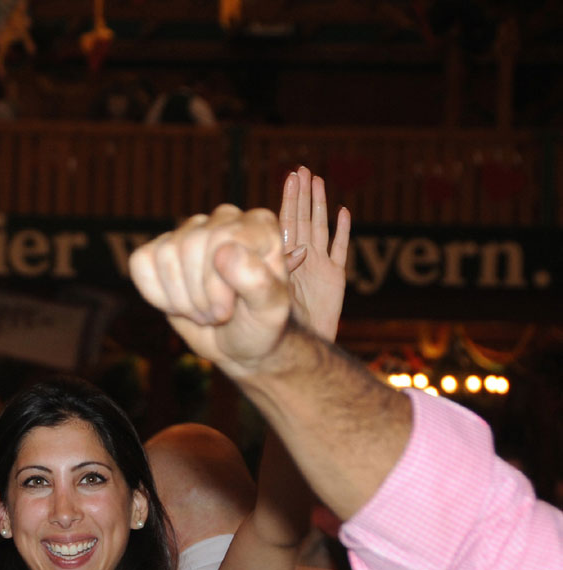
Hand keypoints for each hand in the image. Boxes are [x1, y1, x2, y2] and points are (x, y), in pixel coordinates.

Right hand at [129, 205, 290, 376]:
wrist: (238, 344)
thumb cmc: (259, 324)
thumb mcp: (270, 311)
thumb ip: (257, 281)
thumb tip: (223, 251)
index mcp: (258, 226)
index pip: (222, 238)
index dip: (215, 283)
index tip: (226, 311)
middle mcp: (225, 220)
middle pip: (189, 244)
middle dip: (198, 294)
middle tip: (216, 315)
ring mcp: (191, 232)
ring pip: (164, 254)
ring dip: (179, 298)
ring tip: (202, 311)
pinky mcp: (162, 249)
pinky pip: (141, 262)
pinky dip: (155, 294)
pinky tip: (177, 304)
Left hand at [279, 166, 350, 340]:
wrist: (297, 348)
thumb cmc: (276, 325)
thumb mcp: (277, 294)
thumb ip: (285, 274)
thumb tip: (296, 252)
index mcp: (284, 259)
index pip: (286, 222)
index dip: (289, 200)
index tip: (290, 177)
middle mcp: (301, 258)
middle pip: (303, 219)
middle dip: (303, 195)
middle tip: (303, 170)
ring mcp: (318, 265)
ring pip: (321, 229)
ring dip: (320, 206)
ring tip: (318, 181)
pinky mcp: (335, 277)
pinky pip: (339, 249)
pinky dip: (342, 231)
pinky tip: (343, 212)